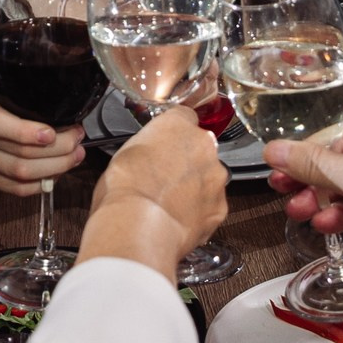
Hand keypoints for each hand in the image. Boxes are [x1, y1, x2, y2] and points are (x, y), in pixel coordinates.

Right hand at [0, 70, 84, 195]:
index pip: (1, 125)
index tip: (62, 130)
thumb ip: (10, 85)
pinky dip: (36, 186)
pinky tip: (53, 174)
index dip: (33, 133)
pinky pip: (10, 188)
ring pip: (18, 175)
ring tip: (74, 157)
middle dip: (58, 152)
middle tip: (78, 141)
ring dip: (53, 169)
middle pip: (19, 155)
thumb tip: (55, 89)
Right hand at [78, 108, 228, 278]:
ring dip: (195, 185)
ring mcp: (215, 177)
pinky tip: (177, 218)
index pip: (184, 116)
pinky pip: (211, 204)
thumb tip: (145, 158)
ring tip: (168, 202)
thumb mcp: (122, 154)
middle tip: (163, 177)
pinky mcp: (220, 206)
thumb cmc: (124, 189)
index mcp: (177, 124)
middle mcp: (203, 146)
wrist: (138, 226)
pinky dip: (199, 211)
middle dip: (186, 160)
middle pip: (200, 147)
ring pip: (209, 177)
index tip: (166, 143)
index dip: (173, 133)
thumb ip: (145, 148)